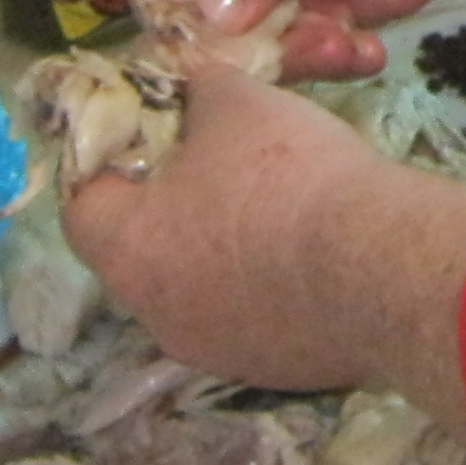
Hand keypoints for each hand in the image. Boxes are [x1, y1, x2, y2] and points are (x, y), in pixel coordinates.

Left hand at [61, 62, 385, 389]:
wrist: (383, 266)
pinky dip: (275, 288)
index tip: (148, 135)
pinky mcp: (274, 371)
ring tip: (278, 209)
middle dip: (177, 207)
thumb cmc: (288, 176)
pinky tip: (318, 254)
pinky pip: (258, 318)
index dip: (111, 162)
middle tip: (220, 166)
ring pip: (202, 290)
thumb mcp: (238, 102)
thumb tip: (197, 94)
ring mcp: (216, 351)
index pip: (82, 205)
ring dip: (226, 253)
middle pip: (146, 250)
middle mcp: (157, 315)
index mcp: (127, 250)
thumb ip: (202, 93)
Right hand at [133, 0, 465, 77]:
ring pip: (251, 42)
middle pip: (197, 11)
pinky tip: (366, 51)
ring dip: (292, 55)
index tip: (198, 36)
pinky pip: (304, 51)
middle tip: (286, 49)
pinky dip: (332, 59)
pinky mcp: (313, 8)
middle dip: (237, 40)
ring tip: (340, 44)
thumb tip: (207, 16)